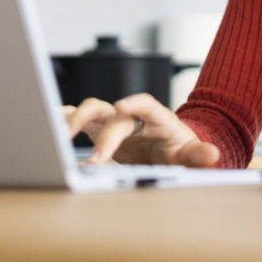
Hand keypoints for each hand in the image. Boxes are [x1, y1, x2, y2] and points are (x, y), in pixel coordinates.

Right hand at [64, 93, 220, 166]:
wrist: (166, 148)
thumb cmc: (176, 149)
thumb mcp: (189, 154)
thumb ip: (198, 155)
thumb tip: (213, 154)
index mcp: (154, 118)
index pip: (146, 104)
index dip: (134, 102)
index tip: (121, 107)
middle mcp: (129, 116)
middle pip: (111, 113)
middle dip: (102, 135)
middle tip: (96, 159)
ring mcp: (111, 120)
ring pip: (89, 110)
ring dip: (74, 120)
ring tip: (59, 137)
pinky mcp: (96, 129)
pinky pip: (75, 120)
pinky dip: (61, 122)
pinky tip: (48, 132)